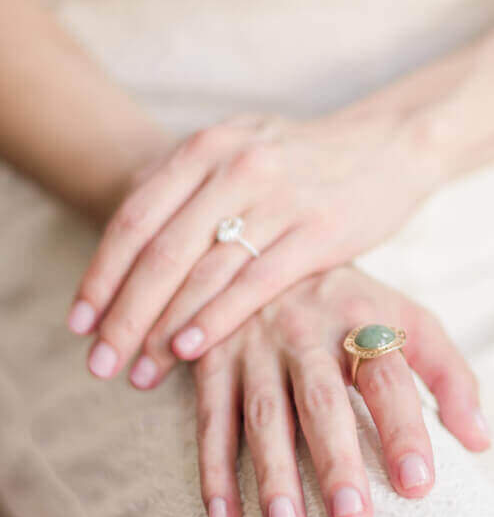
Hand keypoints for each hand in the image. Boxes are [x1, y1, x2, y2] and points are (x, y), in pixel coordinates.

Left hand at [65, 111, 433, 383]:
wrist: (390, 146)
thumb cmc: (308, 161)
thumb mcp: (242, 150)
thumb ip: (192, 185)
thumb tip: (134, 238)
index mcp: (209, 145)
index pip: (135, 216)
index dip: (101, 274)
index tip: (80, 322)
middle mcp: (236, 164)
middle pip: (160, 250)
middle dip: (123, 313)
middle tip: (100, 362)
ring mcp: (278, 196)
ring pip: (203, 271)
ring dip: (163, 327)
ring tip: (139, 371)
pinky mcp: (317, 230)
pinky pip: (254, 282)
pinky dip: (216, 319)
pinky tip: (189, 350)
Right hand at [188, 265, 489, 516]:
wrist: (270, 249)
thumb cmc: (354, 304)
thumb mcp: (408, 318)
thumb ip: (448, 374)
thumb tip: (482, 442)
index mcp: (360, 319)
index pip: (386, 378)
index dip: (403, 430)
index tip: (418, 486)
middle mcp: (305, 330)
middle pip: (323, 401)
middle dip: (336, 462)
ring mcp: (254, 345)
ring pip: (264, 415)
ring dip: (272, 474)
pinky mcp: (212, 360)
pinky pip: (210, 418)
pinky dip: (214, 470)